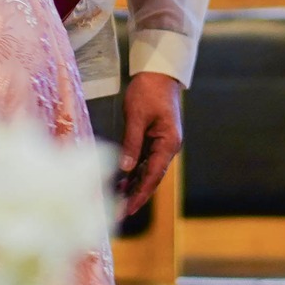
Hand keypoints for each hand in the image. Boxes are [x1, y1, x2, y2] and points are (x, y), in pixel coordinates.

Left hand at [117, 71, 183, 217]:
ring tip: (115, 200)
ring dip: (133, 185)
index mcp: (168, 143)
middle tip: (118, 213)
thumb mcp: (136, 116)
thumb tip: (125, 169)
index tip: (128, 209)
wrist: (159, 72)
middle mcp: (167, 147)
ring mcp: (161, 143)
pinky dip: (133, 172)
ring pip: (147, 171)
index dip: (140, 194)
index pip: (154, 175)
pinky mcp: (154, 139)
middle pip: (151, 177)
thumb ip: (131, 142)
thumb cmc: (149, 90)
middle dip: (136, 195)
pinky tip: (121, 181)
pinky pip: (143, 161)